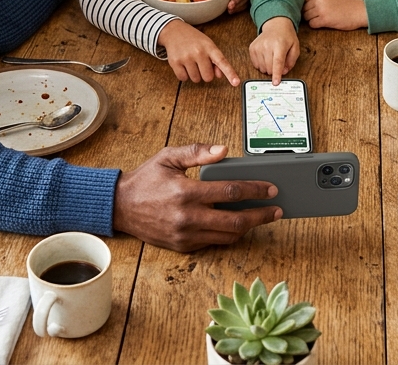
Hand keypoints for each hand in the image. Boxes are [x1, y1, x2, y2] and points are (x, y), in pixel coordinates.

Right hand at [114, 144, 281, 251]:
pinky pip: (214, 242)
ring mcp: (185, 235)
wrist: (120, 206)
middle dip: (261, 215)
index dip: (255, 190)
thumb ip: (197, 152)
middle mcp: (187, 216)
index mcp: (186, 192)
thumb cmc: (146, 180)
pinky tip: (238, 224)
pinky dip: (229, 234)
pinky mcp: (183, 246)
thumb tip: (224, 150)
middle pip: (235, 220)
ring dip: (248, 227)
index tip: (271, 189)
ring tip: (261, 217)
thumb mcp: (168, 157)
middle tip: (276, 210)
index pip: (231, 191)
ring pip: (227, 235)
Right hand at [158, 20, 239, 84]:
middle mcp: (198, 52)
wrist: (174, 31)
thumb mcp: (208, 45)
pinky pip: (183, 78)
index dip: (230, 73)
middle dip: (205, 74)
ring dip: (194, 74)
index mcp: (209, 47)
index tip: (236, 82)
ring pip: (196, 79)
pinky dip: (184, 75)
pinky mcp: (175, 62)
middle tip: (200, 64)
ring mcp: (186, 57)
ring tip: (191, 62)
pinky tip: (183, 65)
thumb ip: (216, 60)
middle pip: (208, 77)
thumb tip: (219, 75)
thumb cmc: (194, 40)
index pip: (222, 62)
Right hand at [249, 17, 298, 84]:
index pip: (278, 62)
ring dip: (268, 68)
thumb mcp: (295, 47)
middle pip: (269, 67)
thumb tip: (283, 72)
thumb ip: (291, 61)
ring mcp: (258, 46)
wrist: (276, 25)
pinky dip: (261, 65)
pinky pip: (255, 65)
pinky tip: (266, 57)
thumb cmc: (286, 37)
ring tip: (272, 57)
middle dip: (275, 70)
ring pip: (262, 68)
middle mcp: (267, 45)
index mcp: (279, 44)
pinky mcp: (252, 48)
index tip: (275, 83)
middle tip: (278, 62)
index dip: (277, 74)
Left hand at [301, 0, 367, 29]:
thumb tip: (306, 4)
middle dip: (307, 14)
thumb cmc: (346, 5)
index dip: (306, 6)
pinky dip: (315, 26)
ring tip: (320, 21)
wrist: (359, 11)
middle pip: (304, 9)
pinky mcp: (324, 19)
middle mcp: (320, 0)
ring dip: (311, 20)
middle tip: (315, 17)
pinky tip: (323, 24)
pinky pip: (312, 24)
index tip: (311, 11)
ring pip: (306, 17)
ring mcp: (321, 9)